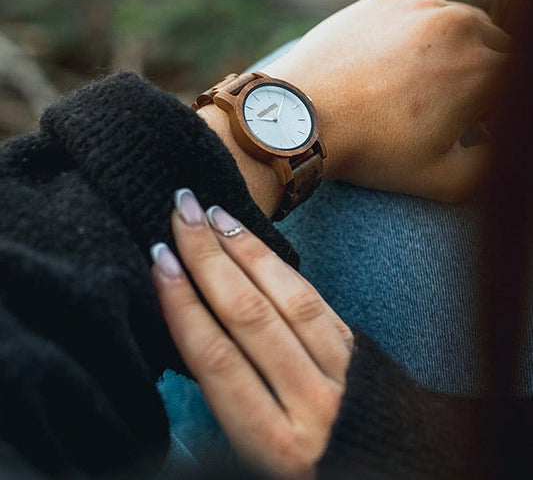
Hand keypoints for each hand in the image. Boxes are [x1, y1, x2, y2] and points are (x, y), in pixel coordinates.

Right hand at [151, 189, 353, 477]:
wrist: (387, 473)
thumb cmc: (301, 470)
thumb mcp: (252, 459)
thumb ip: (226, 398)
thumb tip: (186, 322)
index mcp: (273, 444)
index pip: (216, 360)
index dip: (182, 305)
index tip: (159, 261)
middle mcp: (311, 404)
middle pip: (250, 316)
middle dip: (208, 258)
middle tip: (182, 211)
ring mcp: (341, 372)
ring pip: (287, 298)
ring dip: (244, 250)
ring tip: (213, 214)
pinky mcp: (358, 349)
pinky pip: (314, 298)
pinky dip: (279, 264)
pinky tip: (253, 240)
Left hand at [263, 0, 510, 201]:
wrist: (303, 116)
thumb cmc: (373, 150)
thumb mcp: (447, 179)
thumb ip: (494, 164)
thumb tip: (497, 143)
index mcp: (486, 70)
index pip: (514, 82)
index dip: (496, 108)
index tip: (475, 125)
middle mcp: (461, 26)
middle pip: (496, 47)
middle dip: (484, 75)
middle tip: (455, 105)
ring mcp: (423, 6)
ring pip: (461, 24)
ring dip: (457, 49)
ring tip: (425, 83)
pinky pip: (425, 10)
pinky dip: (424, 30)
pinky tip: (400, 59)